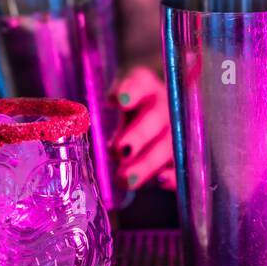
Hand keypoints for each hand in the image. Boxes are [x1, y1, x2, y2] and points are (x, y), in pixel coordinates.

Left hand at [109, 65, 176, 191]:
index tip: (120, 102)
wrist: (157, 114)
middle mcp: (165, 106)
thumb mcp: (118, 101)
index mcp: (145, 86)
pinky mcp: (182, 154)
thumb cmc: (132, 108)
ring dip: (147, 163)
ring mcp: (177, 130)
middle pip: (154, 119)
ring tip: (126, 179)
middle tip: (120, 151)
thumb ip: (108, 111)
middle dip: (138, 136)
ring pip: (167, 146)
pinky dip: (174, 175)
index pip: (140, 83)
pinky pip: (181, 165)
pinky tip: (161, 182)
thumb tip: (84, 118)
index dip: (131, 92)